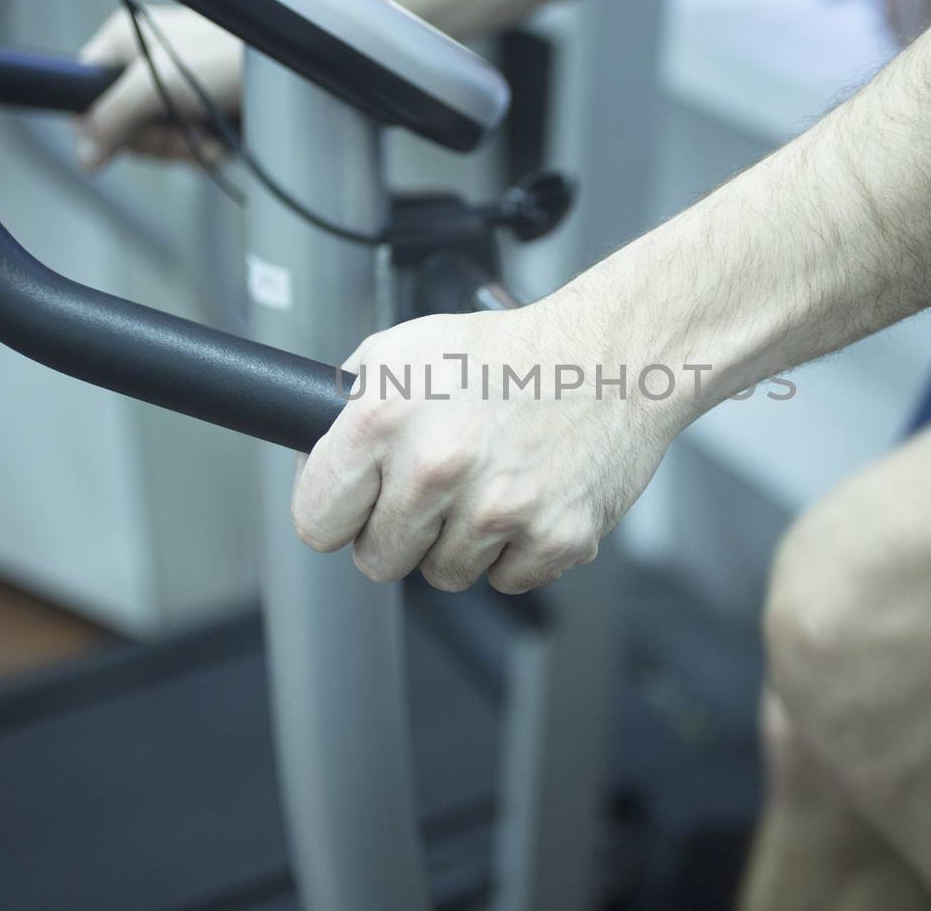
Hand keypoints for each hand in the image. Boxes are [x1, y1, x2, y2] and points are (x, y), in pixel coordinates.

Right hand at [75, 6, 243, 170]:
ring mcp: (175, 92)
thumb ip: (113, 117)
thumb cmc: (228, 56)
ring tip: (210, 130)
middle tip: (183, 130)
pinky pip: (187, 147)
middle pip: (121, 128)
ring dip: (185, 147)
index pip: (81, 93)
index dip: (98, 126)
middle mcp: (145, 65)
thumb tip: (84, 155)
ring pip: (156, 144)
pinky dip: (205, 149)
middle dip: (156, 140)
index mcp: (123, 42)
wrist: (292, 70)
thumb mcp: (161, 82)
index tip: (120, 140)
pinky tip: (224, 138)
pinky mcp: (202, 114)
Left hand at [291, 301, 681, 593]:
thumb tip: (317, 467)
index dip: (335, 513)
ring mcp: (499, 508)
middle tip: (435, 487)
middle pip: (377, 560)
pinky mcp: (555, 538)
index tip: (355, 505)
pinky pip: (506, 580)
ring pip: (443, 575)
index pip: (315, 520)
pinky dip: (516, 549)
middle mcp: (437, 465)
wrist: (614, 356)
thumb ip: (349, 409)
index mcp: (386, 417)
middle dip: (399, 531)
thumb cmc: (511, 352)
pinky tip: (529, 495)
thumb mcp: (407, 350)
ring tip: (490, 480)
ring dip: (461, 540)